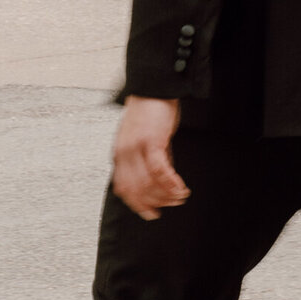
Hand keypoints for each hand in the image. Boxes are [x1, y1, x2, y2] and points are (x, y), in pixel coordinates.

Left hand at [111, 95, 186, 218]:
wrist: (153, 87)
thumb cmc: (149, 110)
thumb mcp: (141, 138)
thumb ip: (147, 159)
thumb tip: (159, 179)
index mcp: (119, 154)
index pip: (123, 188)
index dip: (137, 204)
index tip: (150, 212)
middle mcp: (124, 153)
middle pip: (136, 190)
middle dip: (154, 203)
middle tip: (169, 206)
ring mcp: (136, 148)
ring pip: (148, 184)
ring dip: (166, 195)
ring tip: (180, 197)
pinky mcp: (151, 141)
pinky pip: (160, 171)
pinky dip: (171, 183)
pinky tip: (181, 188)